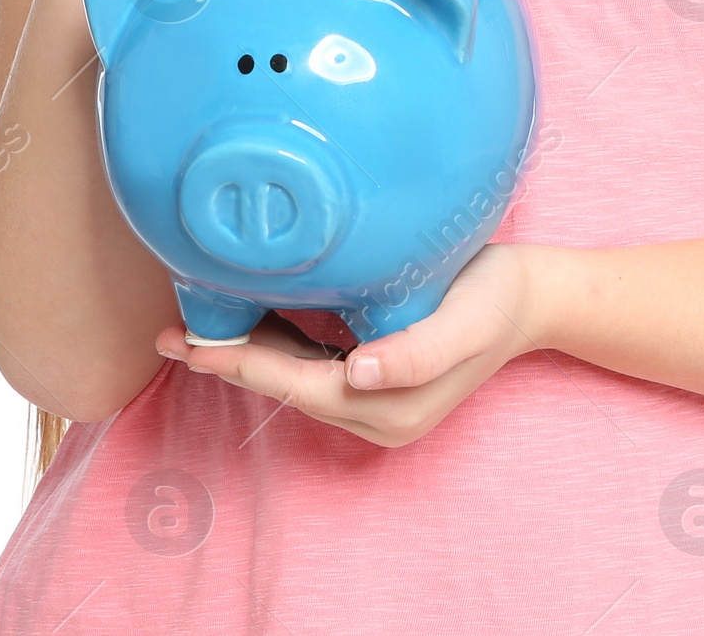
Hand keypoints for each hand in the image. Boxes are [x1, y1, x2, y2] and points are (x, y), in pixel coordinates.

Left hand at [155, 244, 552, 446]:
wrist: (533, 294)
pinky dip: (277, 339)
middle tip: (171, 334)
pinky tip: (250, 313)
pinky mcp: (375, 367)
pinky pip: (313, 359)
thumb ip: (415, 353)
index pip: (297, 384)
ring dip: (248, 350)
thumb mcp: (463, 322)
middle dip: (230, 360)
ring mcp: (374, 392)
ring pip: (294, 373)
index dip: (242, 365)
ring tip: (195, 324)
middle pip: (285, 384)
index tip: (192, 346)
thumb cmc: (496, 299)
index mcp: (388, 406)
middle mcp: (375, 409)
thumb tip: (359, 372)